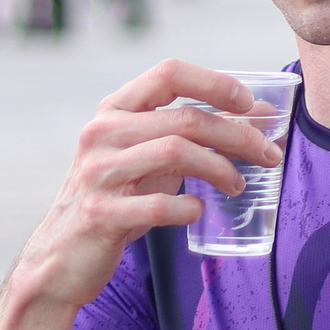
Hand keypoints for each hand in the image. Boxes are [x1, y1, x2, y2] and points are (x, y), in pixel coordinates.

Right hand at [11, 60, 282, 313]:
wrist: (61, 256)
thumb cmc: (117, 198)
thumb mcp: (145, 157)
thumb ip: (187, 135)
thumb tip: (259, 117)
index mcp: (113, 110)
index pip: (168, 73)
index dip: (215, 83)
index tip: (249, 103)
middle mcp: (101, 133)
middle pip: (185, 119)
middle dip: (237, 134)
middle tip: (268, 154)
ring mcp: (98, 173)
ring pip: (175, 153)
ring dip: (220, 167)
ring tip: (238, 184)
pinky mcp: (100, 214)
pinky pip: (157, 205)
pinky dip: (188, 207)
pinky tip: (198, 211)